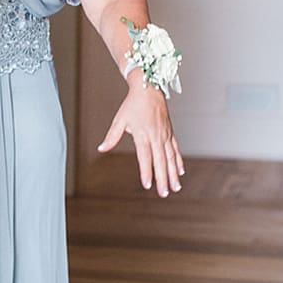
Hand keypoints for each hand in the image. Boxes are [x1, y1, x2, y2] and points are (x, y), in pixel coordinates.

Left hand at [98, 76, 184, 196]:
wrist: (149, 88)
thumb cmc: (133, 104)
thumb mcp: (120, 120)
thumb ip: (112, 136)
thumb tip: (101, 148)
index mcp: (143, 135)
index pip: (145, 157)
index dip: (147, 172)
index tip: (148, 185)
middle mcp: (156, 137)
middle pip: (160, 161)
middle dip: (162, 179)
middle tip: (164, 193)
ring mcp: (165, 135)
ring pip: (171, 158)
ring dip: (173, 174)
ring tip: (176, 187)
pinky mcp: (170, 133)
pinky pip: (176, 150)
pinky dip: (178, 161)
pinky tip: (181, 172)